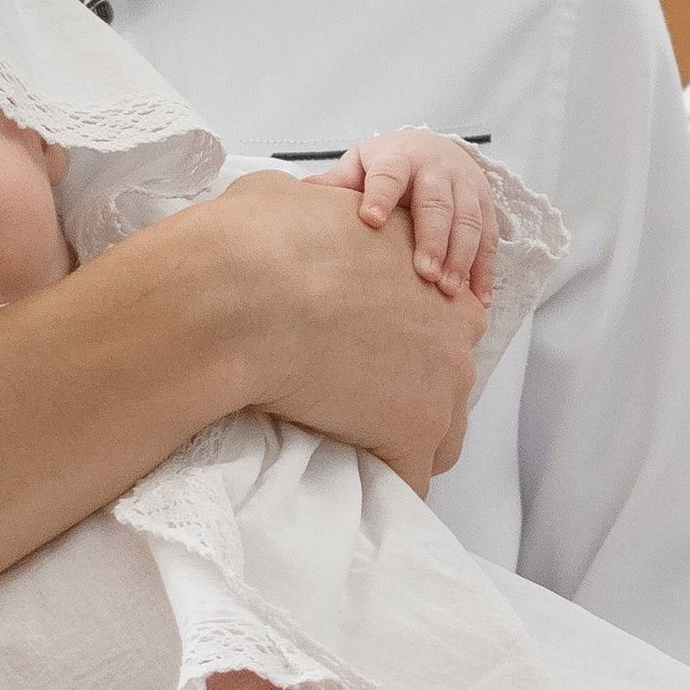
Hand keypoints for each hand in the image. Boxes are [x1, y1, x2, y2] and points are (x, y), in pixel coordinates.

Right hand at [211, 171, 484, 486]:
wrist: (241, 293)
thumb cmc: (250, 240)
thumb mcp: (281, 199)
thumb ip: (304, 212)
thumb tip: (284, 210)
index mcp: (422, 263)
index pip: (436, 316)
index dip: (400, 340)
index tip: (360, 356)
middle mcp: (448, 320)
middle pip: (446, 376)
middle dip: (404, 393)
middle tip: (349, 405)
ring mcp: (442, 378)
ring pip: (438, 434)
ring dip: (399, 444)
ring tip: (349, 453)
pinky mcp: (416, 428)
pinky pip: (410, 478)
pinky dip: (383, 487)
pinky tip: (350, 489)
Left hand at [336, 130, 497, 306]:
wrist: (435, 148)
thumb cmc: (390, 163)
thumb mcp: (361, 163)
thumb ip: (337, 181)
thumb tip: (301, 196)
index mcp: (400, 156)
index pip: (390, 174)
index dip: (382, 194)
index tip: (371, 219)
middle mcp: (437, 169)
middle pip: (438, 203)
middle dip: (433, 238)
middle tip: (425, 272)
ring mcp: (466, 188)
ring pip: (469, 221)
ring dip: (460, 257)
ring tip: (448, 289)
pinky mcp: (486, 207)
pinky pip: (490, 240)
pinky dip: (485, 271)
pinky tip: (479, 299)